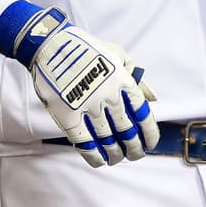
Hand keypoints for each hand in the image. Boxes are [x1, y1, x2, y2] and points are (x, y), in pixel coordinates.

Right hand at [18, 8, 159, 166]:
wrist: (52, 46)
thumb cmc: (87, 48)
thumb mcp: (117, 54)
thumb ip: (137, 76)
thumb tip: (153, 97)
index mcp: (123, 80)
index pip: (143, 113)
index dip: (149, 132)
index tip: (150, 143)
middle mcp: (109, 96)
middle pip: (127, 130)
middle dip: (134, 148)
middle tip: (135, 155)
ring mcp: (88, 106)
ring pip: (107, 139)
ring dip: (115, 153)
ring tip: (117, 159)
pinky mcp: (68, 115)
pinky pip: (84, 142)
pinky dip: (93, 155)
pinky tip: (99, 160)